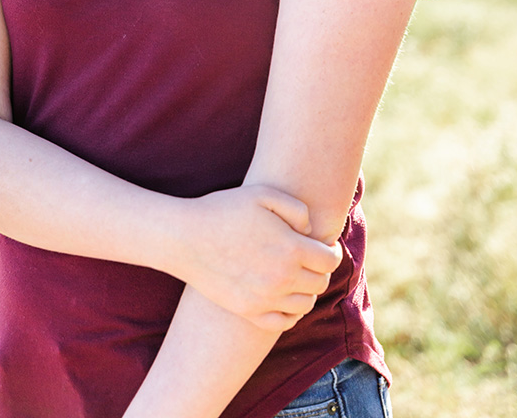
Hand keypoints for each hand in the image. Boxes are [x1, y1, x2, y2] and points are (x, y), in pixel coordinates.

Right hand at [169, 184, 342, 331]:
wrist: (185, 238)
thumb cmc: (223, 209)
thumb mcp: (262, 194)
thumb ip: (296, 208)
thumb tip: (310, 229)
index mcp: (291, 248)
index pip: (330, 260)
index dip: (331, 252)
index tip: (324, 246)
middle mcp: (283, 278)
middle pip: (320, 283)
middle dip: (319, 270)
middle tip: (307, 259)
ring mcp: (266, 299)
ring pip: (305, 304)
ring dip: (306, 290)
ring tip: (294, 276)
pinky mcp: (249, 312)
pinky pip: (284, 322)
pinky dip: (290, 312)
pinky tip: (282, 297)